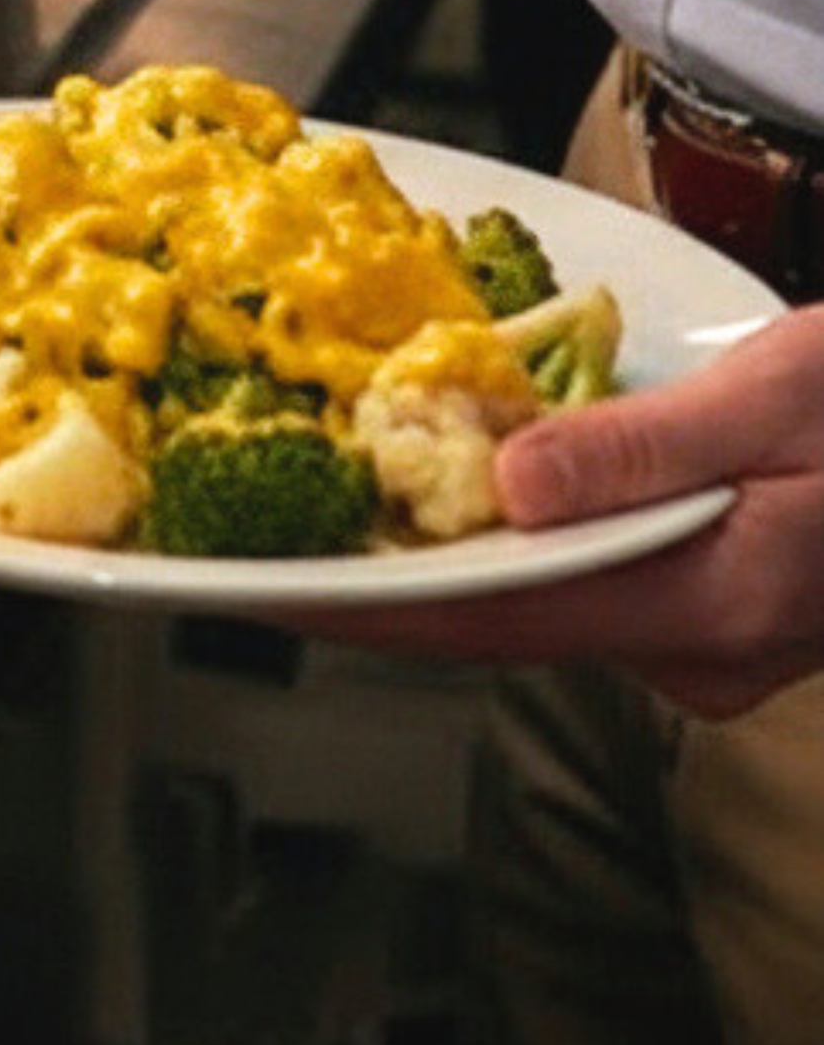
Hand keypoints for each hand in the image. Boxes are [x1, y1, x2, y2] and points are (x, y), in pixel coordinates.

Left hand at [301, 305, 823, 717]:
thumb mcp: (786, 395)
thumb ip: (647, 448)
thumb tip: (513, 487)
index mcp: (718, 605)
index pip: (502, 619)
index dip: (373, 605)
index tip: (272, 590)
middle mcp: (706, 649)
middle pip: (508, 619)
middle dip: (389, 581)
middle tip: (272, 538)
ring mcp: (715, 642)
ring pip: (545, 605)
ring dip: (447, 563)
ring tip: (331, 513)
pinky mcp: (722, 611)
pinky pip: (589, 585)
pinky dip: (516, 549)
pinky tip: (453, 503)